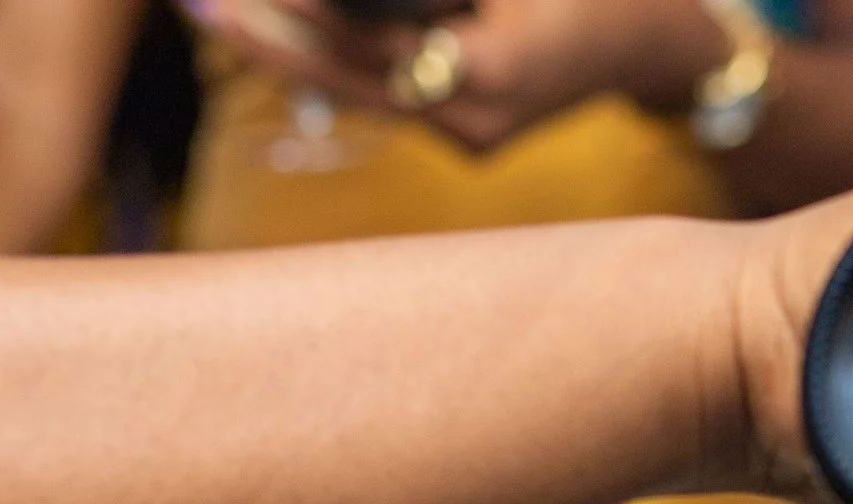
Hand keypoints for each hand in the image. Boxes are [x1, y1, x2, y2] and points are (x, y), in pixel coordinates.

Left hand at [197, 0, 725, 153]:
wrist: (650, 42)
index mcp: (488, 71)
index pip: (371, 39)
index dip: (307, 14)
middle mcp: (470, 121)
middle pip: (349, 80)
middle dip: (275, 41)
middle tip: (202, 10)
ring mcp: (468, 141)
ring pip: (362, 93)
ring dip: (294, 54)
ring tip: (222, 17)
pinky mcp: (467, 142)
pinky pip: (391, 97)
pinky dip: (343, 62)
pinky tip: (286, 35)